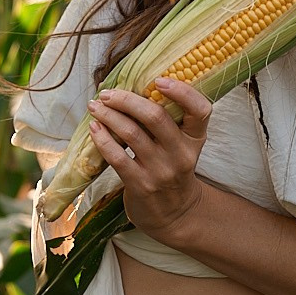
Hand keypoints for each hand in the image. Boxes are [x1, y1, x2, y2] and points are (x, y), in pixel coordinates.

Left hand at [85, 76, 211, 241]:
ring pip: (131, 133)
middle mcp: (182, 154)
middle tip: (107, 93)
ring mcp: (161, 171)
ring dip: (108, 115)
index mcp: (195, 139)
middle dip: (126, 99)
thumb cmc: (173, 169)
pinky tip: (94, 127)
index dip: (182, 92)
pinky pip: (117, 156)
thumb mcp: (183, 146)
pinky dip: (102, 138)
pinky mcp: (141, 185)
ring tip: (95, 106)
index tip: (158, 80)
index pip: (201, 110)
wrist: (175, 214)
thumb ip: (170, 121)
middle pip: (155, 117)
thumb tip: (134, 87)